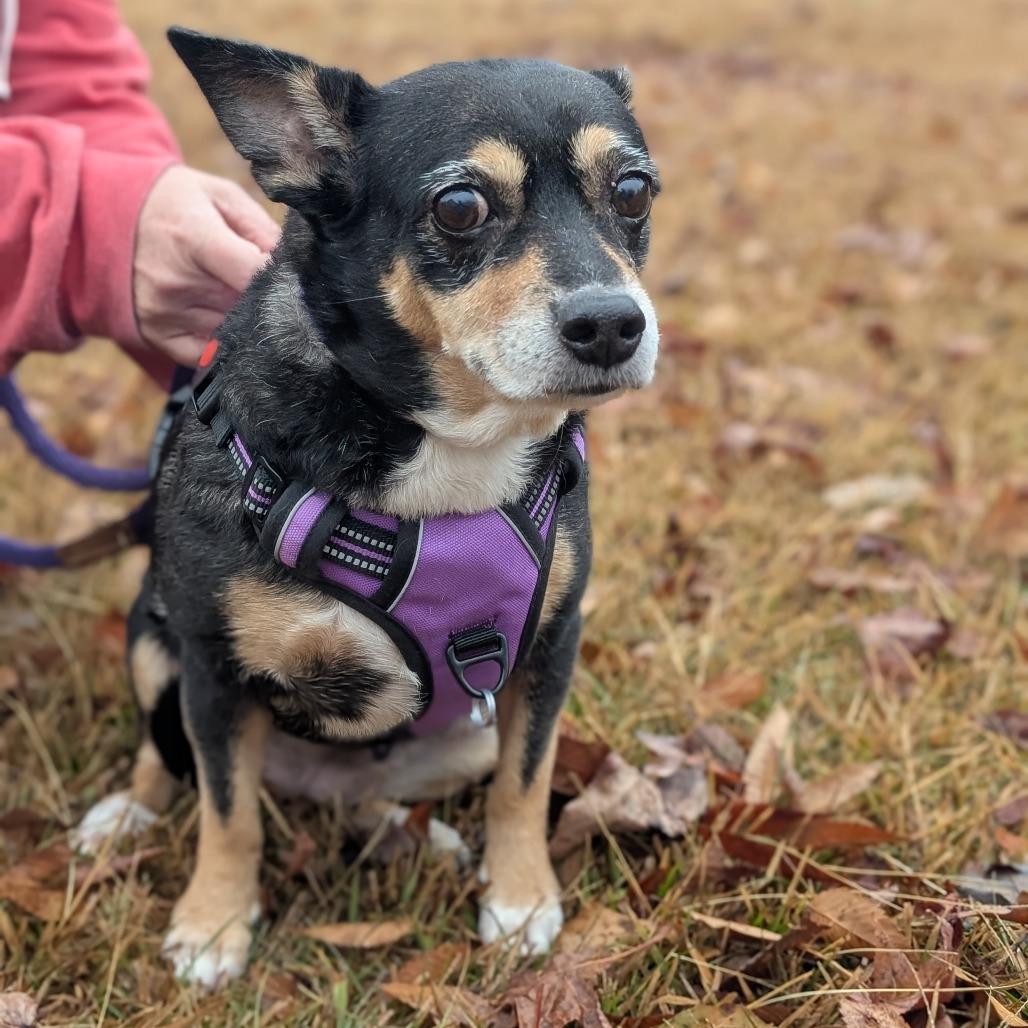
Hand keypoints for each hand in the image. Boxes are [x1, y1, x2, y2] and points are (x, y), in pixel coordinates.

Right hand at [133, 165, 279, 365]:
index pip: (255, 274)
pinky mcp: (156, 336)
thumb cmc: (175, 203)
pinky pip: (208, 355)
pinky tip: (224, 319)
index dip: (282, 279)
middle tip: (269, 287)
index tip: (291, 276)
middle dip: (267, 299)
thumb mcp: (219, 194)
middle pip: (248, 307)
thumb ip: (260, 227)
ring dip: (246, 321)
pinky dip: (224, 342)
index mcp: (193, 238)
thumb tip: (291, 266)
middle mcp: (175, 281)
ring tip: (239, 296)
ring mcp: (163, 313)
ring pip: (234, 332)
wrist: (103, 215)